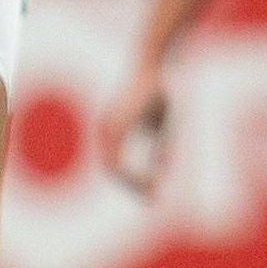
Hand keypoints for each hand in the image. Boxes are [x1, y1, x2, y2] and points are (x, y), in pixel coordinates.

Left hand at [97, 55, 171, 195]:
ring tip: (153, 191)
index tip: (152, 193)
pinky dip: (133, 174)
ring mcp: (107, 129)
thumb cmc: (157, 92)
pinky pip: (117, 161)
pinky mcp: (115, 127)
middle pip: (112, 170)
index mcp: (113, 130)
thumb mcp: (160, 125)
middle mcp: (105, 130)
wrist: (152, 68)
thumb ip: (158, 147)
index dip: (132, 180)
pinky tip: (152, 179)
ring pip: (112, 168)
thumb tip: (159, 168)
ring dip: (133, 184)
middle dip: (132, 187)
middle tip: (153, 199)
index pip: (115, 164)